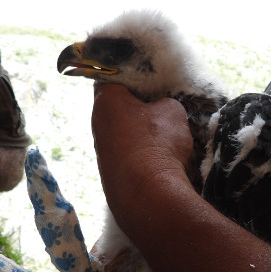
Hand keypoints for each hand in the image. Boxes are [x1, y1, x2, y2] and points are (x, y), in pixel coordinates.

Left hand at [90, 84, 191, 213]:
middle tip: (161, 107)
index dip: (132, 76)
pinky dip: (142, 155)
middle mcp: (97, 124)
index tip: (149, 80)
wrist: (150, 194)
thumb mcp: (173, 111)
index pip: (112, 77)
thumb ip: (164, 104)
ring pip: (123, 134)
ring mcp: (102, 152)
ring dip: (140, 134)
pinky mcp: (110, 174)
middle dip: (138, 107)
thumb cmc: (158, 143)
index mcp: (106, 100)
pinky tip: (160, 160)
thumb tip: (160, 112)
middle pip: (117, 108)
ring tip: (165, 137)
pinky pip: (128, 156)